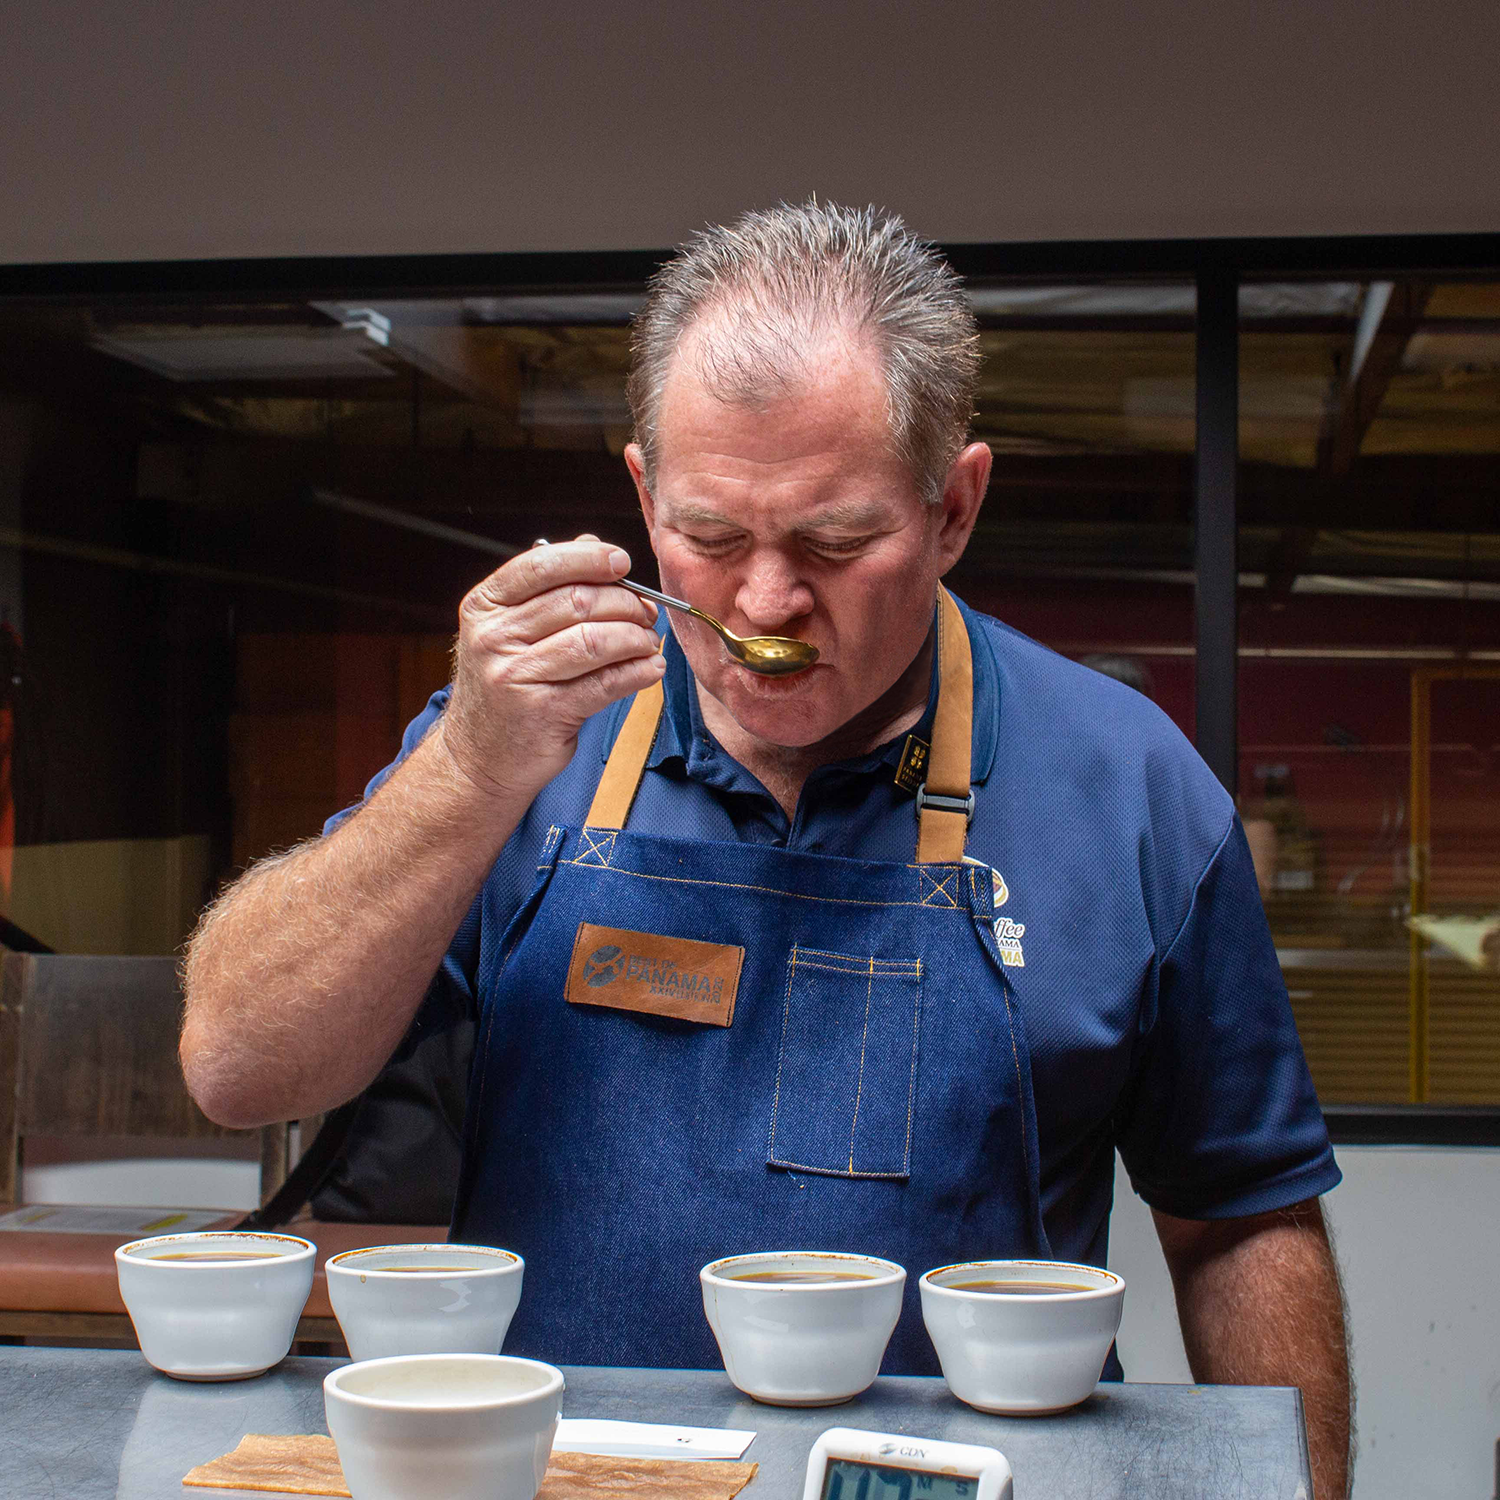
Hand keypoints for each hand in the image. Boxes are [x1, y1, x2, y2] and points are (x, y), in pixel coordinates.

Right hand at [436, 535, 663, 804]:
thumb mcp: (511, 631)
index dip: (589, 560)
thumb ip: (549, 588)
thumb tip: (595, 545)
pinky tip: (651, 668)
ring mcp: (514, 676)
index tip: (622, 562)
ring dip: (635, 638)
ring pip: (594, 641)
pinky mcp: (542, 713)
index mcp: (484, 606)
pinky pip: (604, 684)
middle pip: (576, 602)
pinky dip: (636, 673)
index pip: (541, 566)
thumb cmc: (506, 686)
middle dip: (624, 603)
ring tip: (648, 642)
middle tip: (646, 613)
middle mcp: (493, 638)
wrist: (478, 757)